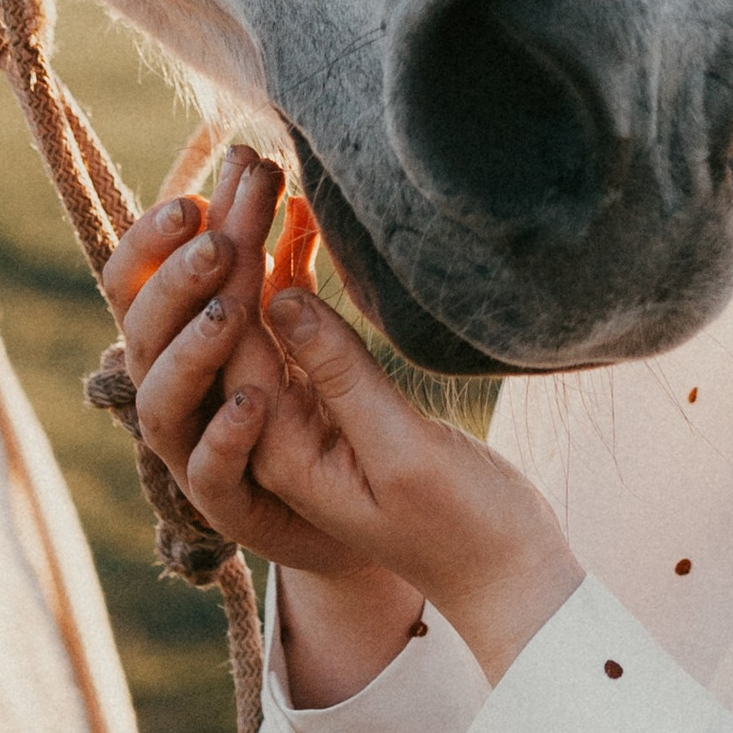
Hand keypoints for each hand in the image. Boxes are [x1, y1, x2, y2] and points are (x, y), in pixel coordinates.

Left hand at [102, 147, 582, 685]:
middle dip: (233, 239)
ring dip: (257, 244)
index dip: (234, 262)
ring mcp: (298, 411)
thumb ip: (340, 379)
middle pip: (229, 320)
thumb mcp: (403, 452)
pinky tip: (299, 212)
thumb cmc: (462, 525)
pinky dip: (291, 270)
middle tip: (249, 161)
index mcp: (275, 453)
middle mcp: (271, 430)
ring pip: (255, 313)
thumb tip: (277, 296)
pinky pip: (292, 324)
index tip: (247, 193)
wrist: (503, 571)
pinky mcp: (330, 397)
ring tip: (264, 166)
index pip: (233, 342)